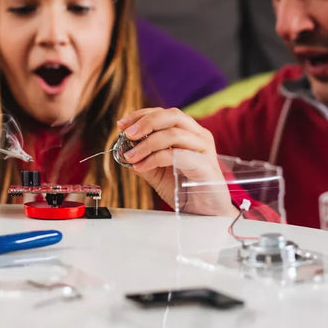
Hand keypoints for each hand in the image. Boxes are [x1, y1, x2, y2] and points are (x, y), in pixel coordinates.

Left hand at [117, 108, 235, 215]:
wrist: (206, 213)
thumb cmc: (186, 190)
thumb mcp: (158, 173)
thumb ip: (144, 159)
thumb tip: (124, 151)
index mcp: (190, 133)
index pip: (165, 114)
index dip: (142, 115)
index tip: (122, 124)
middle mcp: (199, 136)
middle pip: (172, 116)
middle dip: (146, 122)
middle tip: (127, 134)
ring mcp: (204, 149)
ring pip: (174, 134)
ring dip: (147, 143)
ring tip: (131, 156)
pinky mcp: (205, 165)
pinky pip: (177, 155)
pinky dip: (155, 158)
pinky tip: (142, 166)